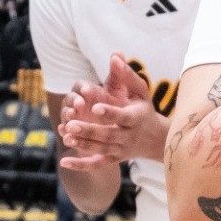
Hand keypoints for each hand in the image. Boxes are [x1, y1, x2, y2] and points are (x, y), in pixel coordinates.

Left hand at [58, 54, 169, 168]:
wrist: (156, 139)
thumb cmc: (144, 109)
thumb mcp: (141, 91)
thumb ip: (126, 74)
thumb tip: (114, 55)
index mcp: (135, 118)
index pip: (122, 116)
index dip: (110, 112)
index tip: (95, 107)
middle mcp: (128, 136)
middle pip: (107, 135)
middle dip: (89, 130)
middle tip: (71, 123)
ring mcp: (120, 150)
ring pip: (100, 149)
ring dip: (82, 144)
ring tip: (66, 135)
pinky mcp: (114, 159)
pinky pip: (96, 164)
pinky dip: (81, 165)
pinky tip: (64, 161)